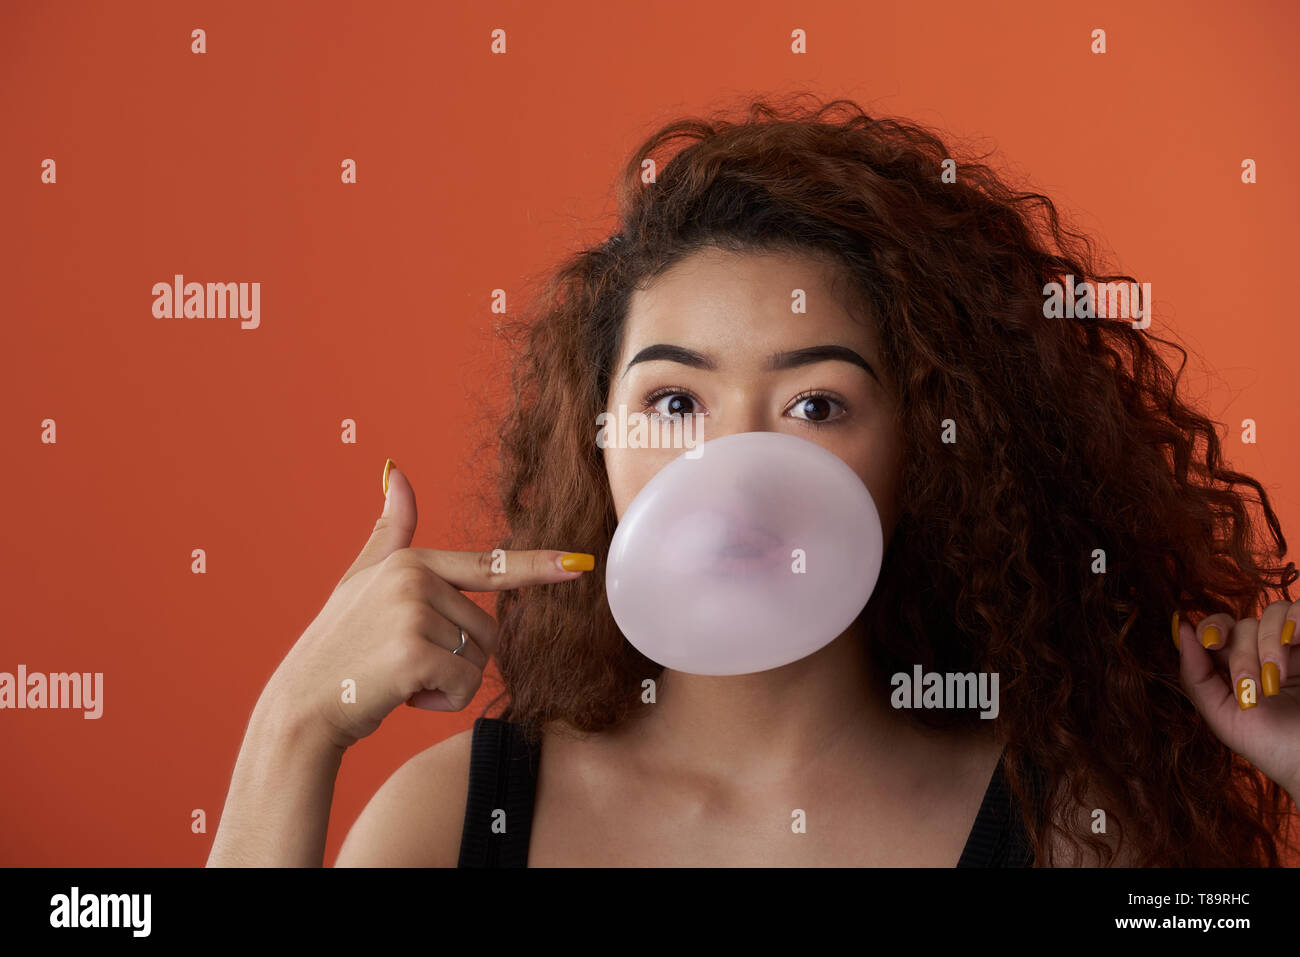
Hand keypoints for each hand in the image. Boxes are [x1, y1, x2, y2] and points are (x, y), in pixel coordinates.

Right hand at [261, 460, 593, 750]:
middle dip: (457, 658)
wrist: (302, 704)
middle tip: (404, 662)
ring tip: (399, 675)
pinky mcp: (414, 652)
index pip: (490, 566)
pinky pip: (463, 686)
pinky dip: (439, 702)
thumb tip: (396, 472)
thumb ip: (390, 532)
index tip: (581, 563)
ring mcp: (414, 613)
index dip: (540, 567)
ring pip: (479, 660)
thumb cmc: (338, 645)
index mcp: (412, 561)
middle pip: (489, 630)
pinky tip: (400, 693)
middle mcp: (416, 579)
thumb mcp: (360, 579)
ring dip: (447, 682)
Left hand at [1174, 603, 1299, 798]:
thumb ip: (1196, 675)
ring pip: (1273, 613)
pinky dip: (1296, 619)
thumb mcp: (1223, 715)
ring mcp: (1296, 647)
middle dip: (1241, 655)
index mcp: (1239, 668)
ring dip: (1267, 644)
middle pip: (1242, 625)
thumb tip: (1179, 627)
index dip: (1211, 628)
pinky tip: (1294, 641)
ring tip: (1277, 680)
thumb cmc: (1273, 748)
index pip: (1218, 630)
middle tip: (1251, 688)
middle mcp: (1268, 653)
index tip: (1209, 643)